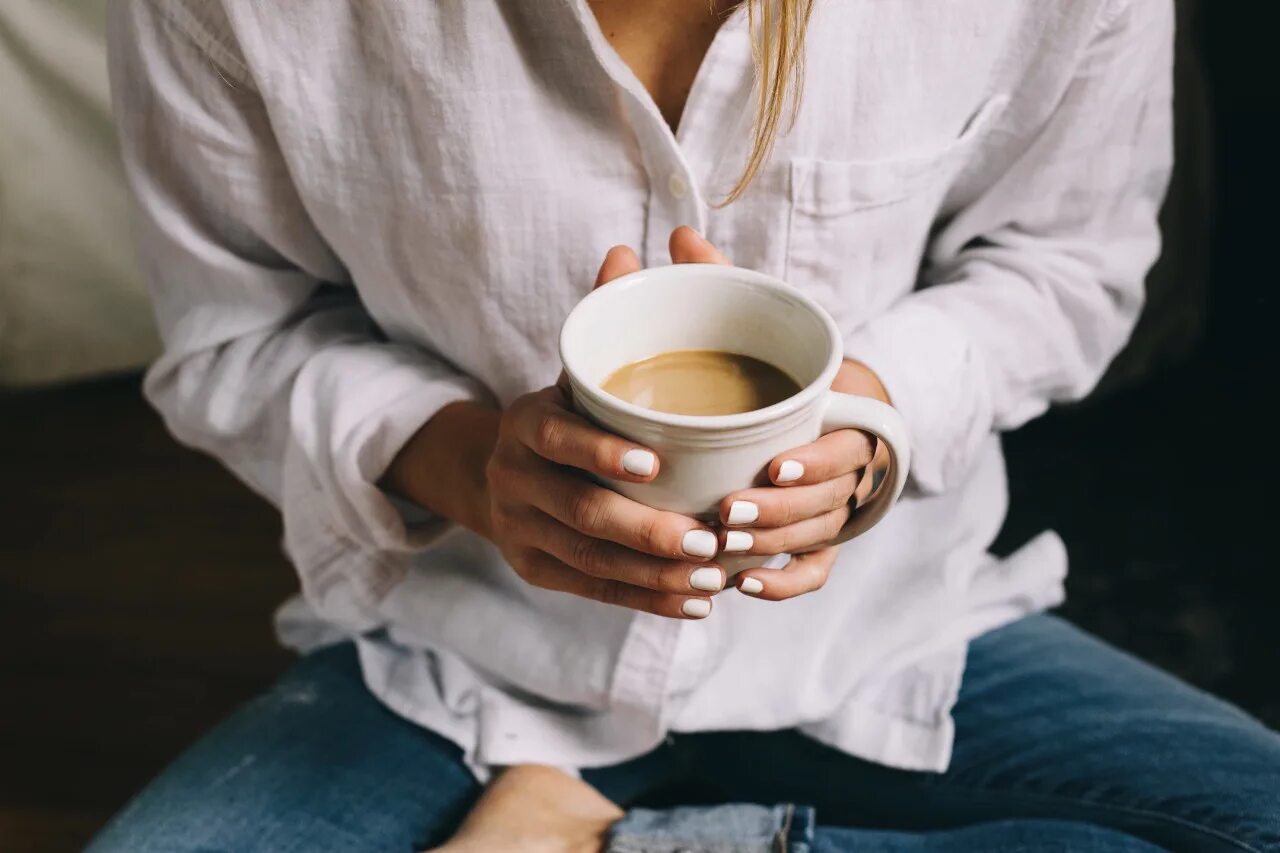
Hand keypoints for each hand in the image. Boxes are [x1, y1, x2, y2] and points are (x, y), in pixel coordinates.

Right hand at [387, 227, 735, 618]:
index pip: (557, 439)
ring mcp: (521, 531)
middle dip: (648, 531)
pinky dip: (648, 600)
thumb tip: (629, 251)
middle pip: (581, 513)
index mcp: (526, 422)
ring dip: (658, 574)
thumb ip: (604, 316)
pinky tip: (696, 601)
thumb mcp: (575, 369)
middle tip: (711, 537)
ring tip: (717, 575)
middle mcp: (515, 479)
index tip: (654, 465)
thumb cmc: (563, 415)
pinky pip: (595, 593)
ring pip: (592, 561)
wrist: (495, 475)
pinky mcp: (536, 570)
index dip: (600, 454)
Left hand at [720, 360, 892, 601]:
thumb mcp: (792, 373)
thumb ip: (764, 370)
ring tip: (724, 542)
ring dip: (770, 543)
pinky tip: (744, 582)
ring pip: (815, 535)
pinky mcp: (823, 543)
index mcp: (856, 431)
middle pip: (826, 500)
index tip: (775, 467)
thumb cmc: (792, 388)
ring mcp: (839, 512)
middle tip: (727, 510)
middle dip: (776, 509)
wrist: (824, 418)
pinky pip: (813, 571)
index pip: (847, 451)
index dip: (815, 464)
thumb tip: (683, 370)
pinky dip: (782, 583)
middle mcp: (853, 476)